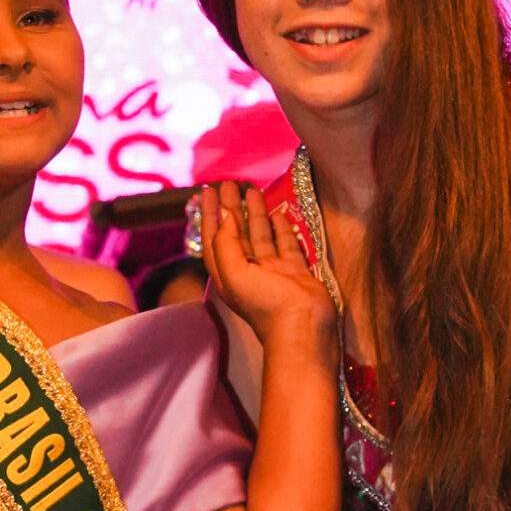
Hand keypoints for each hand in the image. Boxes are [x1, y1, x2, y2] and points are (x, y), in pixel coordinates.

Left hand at [199, 182, 335, 350]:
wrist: (303, 327)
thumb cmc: (265, 304)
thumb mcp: (235, 274)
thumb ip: (226, 243)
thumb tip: (225, 214)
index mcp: (227, 274)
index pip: (213, 238)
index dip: (208, 214)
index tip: (207, 190)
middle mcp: (247, 271)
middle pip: (236, 233)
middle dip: (232, 208)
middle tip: (230, 182)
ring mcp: (272, 271)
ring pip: (261, 236)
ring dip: (256, 213)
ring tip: (253, 189)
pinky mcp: (294, 271)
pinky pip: (285, 245)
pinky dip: (281, 229)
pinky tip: (278, 213)